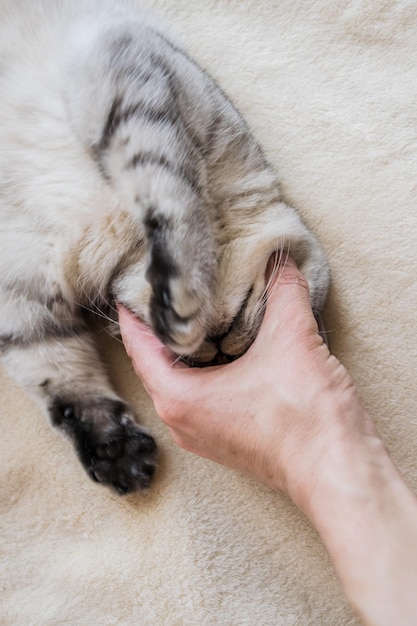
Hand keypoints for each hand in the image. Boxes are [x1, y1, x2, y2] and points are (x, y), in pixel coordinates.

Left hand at [118, 257, 372, 511]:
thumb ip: (282, 290)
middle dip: (161, 326)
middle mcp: (181, 419)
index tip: (133, 282)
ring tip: (196, 312)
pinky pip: (202, 393)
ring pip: (180, 379)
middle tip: (167, 290)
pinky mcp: (226, 437)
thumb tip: (279, 259)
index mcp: (178, 397)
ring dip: (186, 348)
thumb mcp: (292, 337)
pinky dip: (207, 366)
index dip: (135, 309)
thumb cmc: (305, 417)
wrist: (337, 470)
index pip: (137, 344)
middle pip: (155, 362)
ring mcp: (203, 432)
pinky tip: (228, 345)